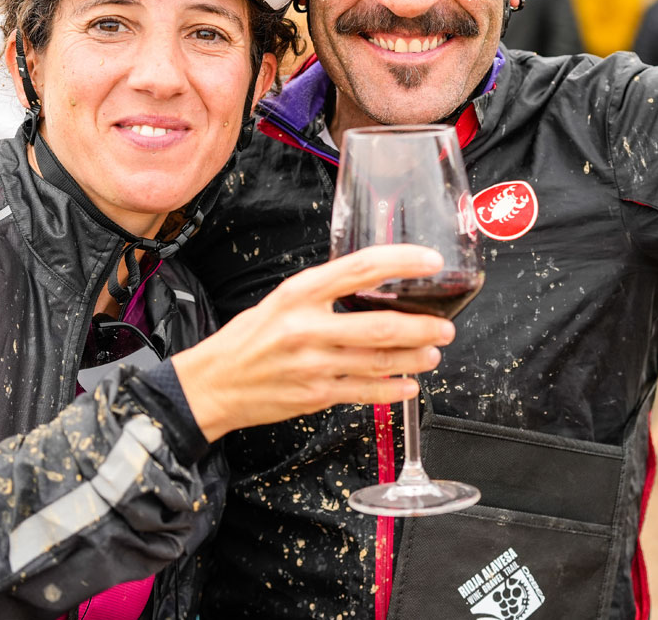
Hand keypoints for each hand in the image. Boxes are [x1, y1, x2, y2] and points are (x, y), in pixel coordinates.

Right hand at [173, 245, 454, 441]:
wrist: (213, 384)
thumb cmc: (250, 338)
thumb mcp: (282, 299)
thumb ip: (325, 292)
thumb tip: (375, 282)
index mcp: (300, 293)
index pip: (361, 268)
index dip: (402, 262)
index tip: (431, 261)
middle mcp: (307, 327)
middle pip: (380, 326)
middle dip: (422, 327)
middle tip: (445, 325)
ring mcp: (313, 365)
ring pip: (379, 362)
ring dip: (415, 358)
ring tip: (433, 352)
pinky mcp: (316, 395)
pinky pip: (365, 393)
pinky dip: (394, 390)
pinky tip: (410, 385)